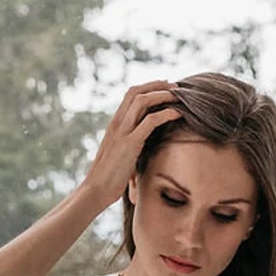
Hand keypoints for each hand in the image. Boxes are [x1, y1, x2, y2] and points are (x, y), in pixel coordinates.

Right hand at [81, 80, 184, 213]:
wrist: (96, 190)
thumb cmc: (108, 177)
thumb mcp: (119, 154)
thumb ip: (129, 143)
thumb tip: (144, 143)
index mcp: (114, 124)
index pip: (130, 94)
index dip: (149, 87)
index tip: (165, 87)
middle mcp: (117, 123)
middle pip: (136, 92)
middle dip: (158, 85)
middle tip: (176, 86)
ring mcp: (122, 132)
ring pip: (143, 101)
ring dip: (163, 95)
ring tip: (179, 96)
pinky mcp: (130, 143)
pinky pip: (150, 121)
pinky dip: (166, 114)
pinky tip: (177, 114)